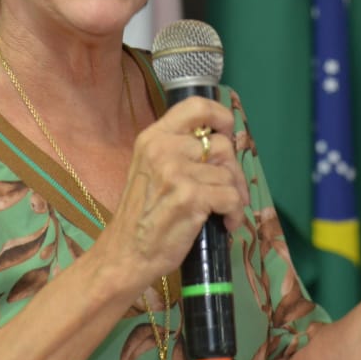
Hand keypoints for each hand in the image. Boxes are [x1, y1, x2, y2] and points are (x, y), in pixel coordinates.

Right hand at [100, 96, 250, 284]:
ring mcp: (176, 172)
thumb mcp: (151, 169)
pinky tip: (225, 224)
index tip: (227, 132)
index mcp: (154, 137)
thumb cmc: (142, 215)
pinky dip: (235, 214)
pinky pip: (231, 197)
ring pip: (229, 174)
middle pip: (221, 145)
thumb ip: (179, 151)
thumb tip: (222, 144)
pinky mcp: (190, 196)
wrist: (125, 253)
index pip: (195, 106)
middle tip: (230, 191)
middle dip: (233, 170)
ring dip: (234, 197)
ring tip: (223, 213)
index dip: (220, 115)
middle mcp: (163, 148)